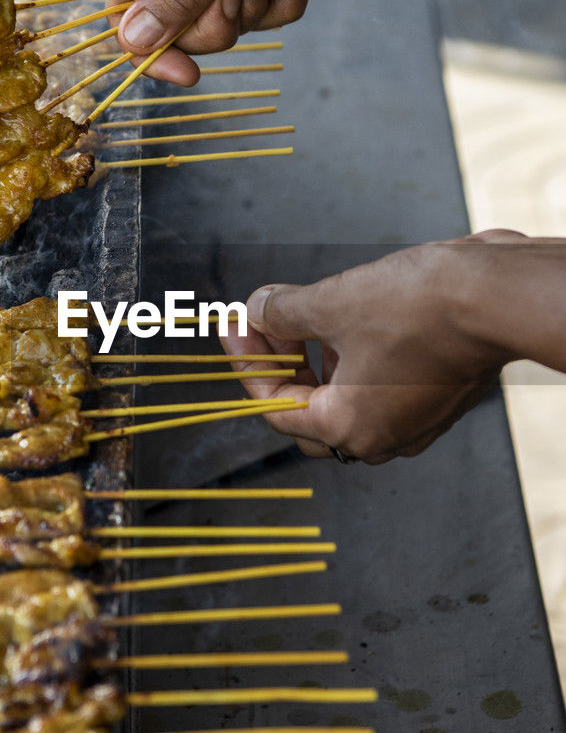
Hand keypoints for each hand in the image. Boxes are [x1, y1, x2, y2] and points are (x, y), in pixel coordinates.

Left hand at [220, 232, 532, 462]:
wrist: (499, 295)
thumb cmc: (420, 305)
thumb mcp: (332, 302)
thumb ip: (283, 313)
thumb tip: (257, 310)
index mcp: (347, 426)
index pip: (273, 403)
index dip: (247, 360)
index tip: (234, 323)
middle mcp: (381, 437)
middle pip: (306, 414)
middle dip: (280, 368)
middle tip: (264, 325)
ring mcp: (414, 422)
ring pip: (345, 402)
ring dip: (316, 364)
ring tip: (303, 318)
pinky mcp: (438, 398)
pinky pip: (380, 391)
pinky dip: (353, 363)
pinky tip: (346, 324)